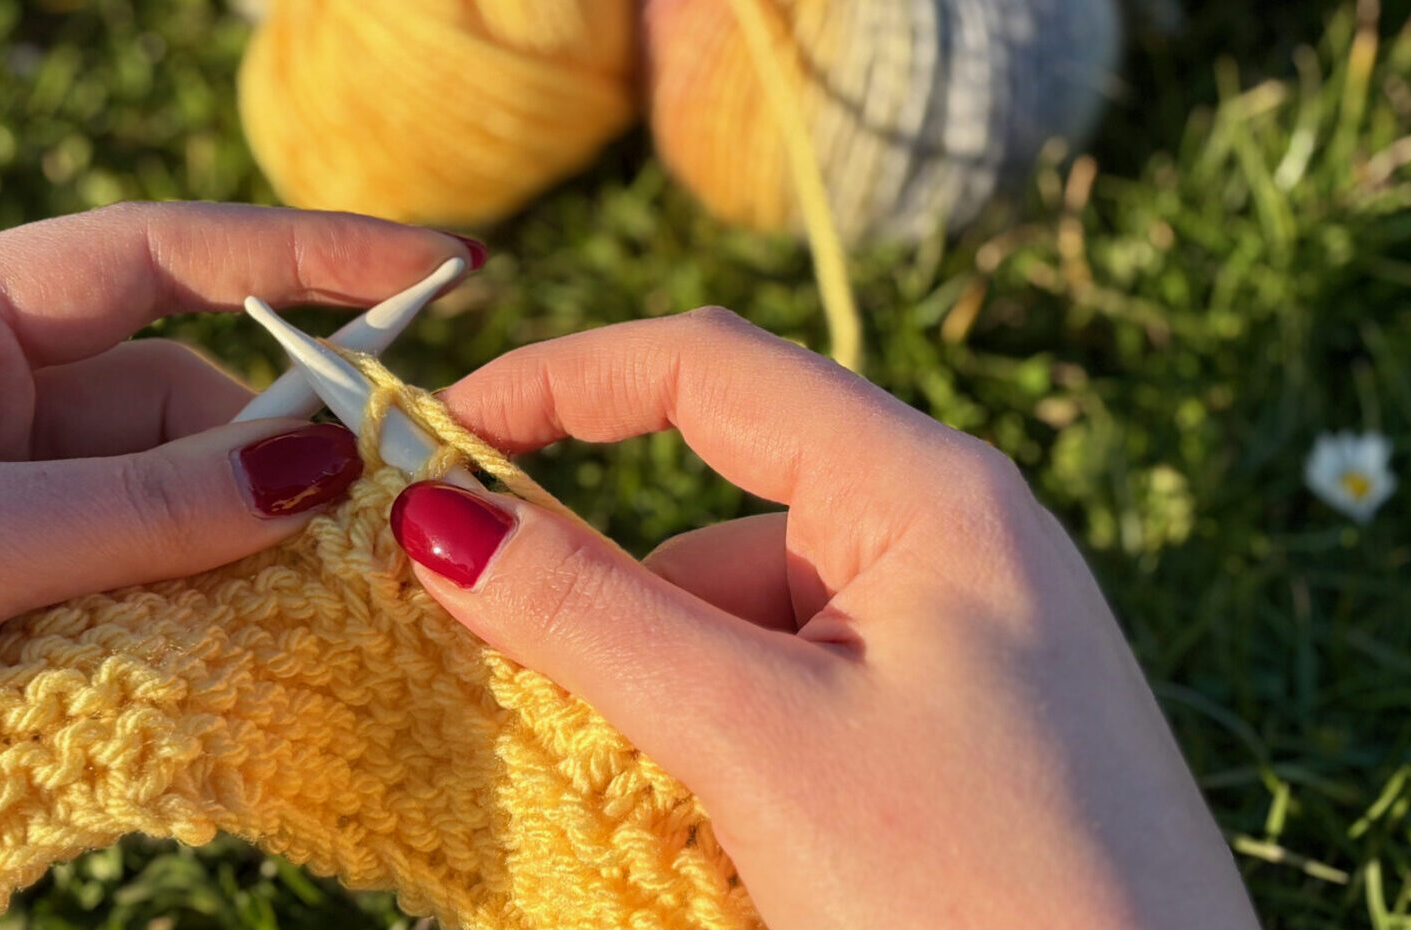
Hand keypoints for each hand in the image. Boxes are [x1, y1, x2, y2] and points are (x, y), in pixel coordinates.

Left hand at [0, 203, 476, 928]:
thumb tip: (326, 463)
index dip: (296, 255)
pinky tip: (226, 672)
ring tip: (314, 611)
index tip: (438, 272)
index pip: (145, 262)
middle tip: (383, 520)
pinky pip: (113, 621)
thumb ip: (139, 509)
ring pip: (153, 527)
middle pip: (168, 407)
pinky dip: (175, 642)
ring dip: (228, 564)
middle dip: (274, 453)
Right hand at [390, 309, 1260, 928]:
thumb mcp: (758, 741)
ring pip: (753, 627)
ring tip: (665, 819)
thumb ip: (592, 616)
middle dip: (609, 594)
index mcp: (931, 492)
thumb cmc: (981, 893)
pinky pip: (804, 702)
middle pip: (719, 516)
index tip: (429, 443)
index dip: (556, 383)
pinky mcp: (966, 740)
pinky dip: (733, 752)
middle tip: (503, 678)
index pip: (708, 370)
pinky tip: (727, 851)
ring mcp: (969, 647)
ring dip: (669, 699)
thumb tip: (438, 520)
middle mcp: (959, 543)